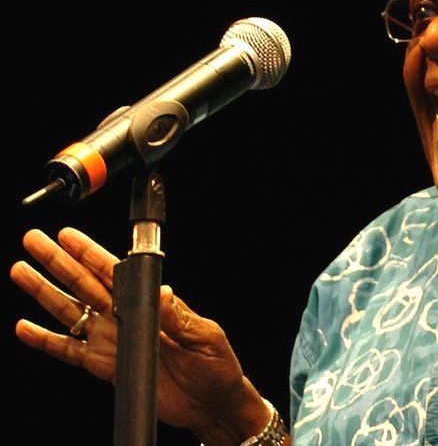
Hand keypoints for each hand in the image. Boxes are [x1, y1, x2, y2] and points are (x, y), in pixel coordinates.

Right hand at [10, 228, 268, 443]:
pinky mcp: (104, 366)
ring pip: (70, 311)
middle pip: (85, 284)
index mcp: (151, 303)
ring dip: (45, 292)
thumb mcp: (204, 336)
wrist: (210, 403)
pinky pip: (68, 350)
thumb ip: (179, 317)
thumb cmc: (215, 365)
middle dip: (58, 261)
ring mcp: (111, 340)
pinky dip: (45, 340)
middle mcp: (125, 317)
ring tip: (21, 270)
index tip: (68, 236)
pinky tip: (24, 328)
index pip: (116, 272)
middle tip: (34, 240)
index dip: (91, 253)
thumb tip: (164, 293)